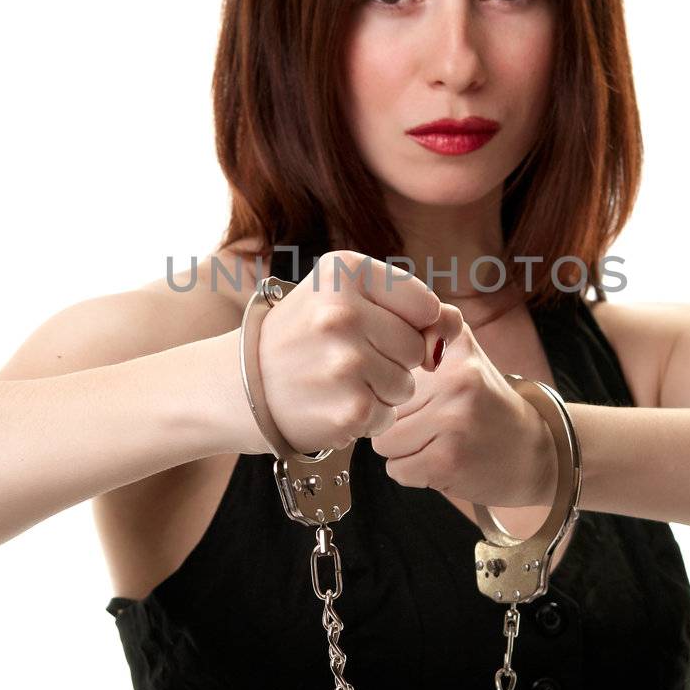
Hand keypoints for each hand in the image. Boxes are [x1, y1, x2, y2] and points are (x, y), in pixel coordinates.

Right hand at [244, 250, 451, 453]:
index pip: (424, 305)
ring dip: (380, 390)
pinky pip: (388, 415)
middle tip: (348, 359)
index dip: (410, 325)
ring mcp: (346, 363)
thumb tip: (452, 323)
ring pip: (406, 384)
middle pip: (416, 347)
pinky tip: (333, 404)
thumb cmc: (299, 335)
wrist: (238, 385)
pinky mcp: (350, 408)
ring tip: (338, 382)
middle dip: (392, 359)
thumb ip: (401, 300)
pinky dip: (367, 417)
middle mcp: (344, 313)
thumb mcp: (338, 294)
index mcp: (344, 272)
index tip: (377, 331)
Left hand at [373, 304, 555, 508]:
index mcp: (455, 344)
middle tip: (433, 422)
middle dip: (397, 419)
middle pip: (381, 405)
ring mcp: (454, 419)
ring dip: (402, 450)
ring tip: (436, 442)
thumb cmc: (484, 403)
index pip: (385, 362)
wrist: (533, 451)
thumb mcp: (462, 353)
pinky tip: (441, 462)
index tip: (411, 386)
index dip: (391, 382)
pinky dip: (412, 472)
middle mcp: (457, 377)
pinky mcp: (448, 460)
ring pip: (384, 441)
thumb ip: (424, 330)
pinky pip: (397, 470)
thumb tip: (372, 336)